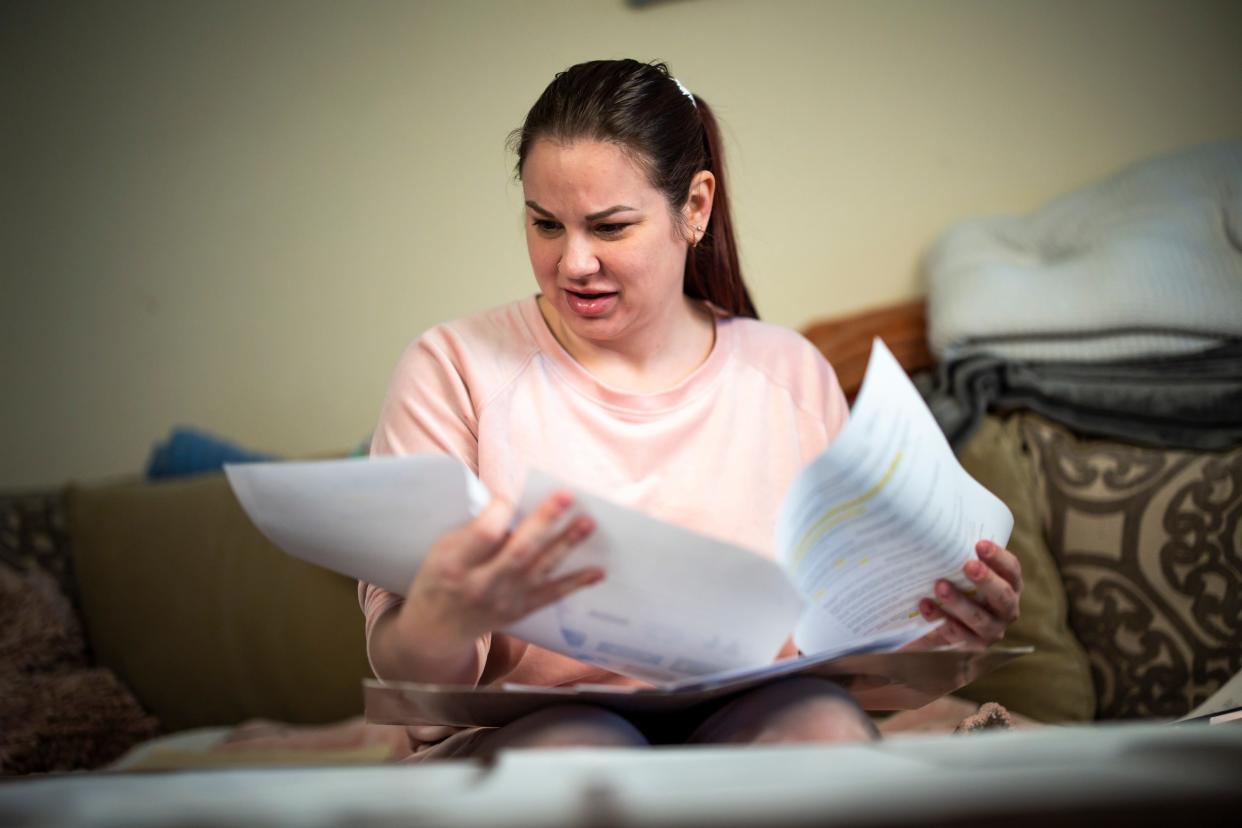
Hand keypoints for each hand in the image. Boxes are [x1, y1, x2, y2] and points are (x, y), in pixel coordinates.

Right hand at [398, 491, 602, 648]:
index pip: (484, 535)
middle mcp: (482, 585)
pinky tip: (598, 571)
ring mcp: (504, 601)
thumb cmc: (440, 575)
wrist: (436, 629)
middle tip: (567, 496)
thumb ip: (474, 532)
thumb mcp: (442, 550)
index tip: (510, 495)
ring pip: (540, 570)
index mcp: (455, 564)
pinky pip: (552, 596)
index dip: (500, 512)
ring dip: (566, 544)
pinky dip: (576, 583)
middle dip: (544, 521)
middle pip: (518, 551)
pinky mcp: (520, 611)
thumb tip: (518, 507)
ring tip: (588, 522)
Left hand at [909, 540, 1022, 648]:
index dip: (999, 557)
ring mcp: (991, 631)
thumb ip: (959, 552)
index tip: (980, 544)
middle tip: (967, 565)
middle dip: (986, 580)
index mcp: (1010, 585)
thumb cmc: (956, 584)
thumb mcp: (961, 569)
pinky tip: (925, 606)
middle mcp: (1007, 610)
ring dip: (960, 602)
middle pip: (1003, 596)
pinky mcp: (970, 646)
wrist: (940, 624)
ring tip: (940, 586)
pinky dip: (940, 619)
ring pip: (979, 619)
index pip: (1012, 570)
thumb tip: (938, 518)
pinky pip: (957, 634)